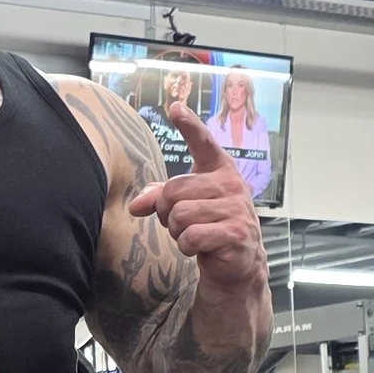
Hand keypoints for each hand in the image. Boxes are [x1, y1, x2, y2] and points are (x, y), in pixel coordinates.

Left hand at [127, 104, 268, 295]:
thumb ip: (159, 197)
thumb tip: (136, 205)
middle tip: (180, 223)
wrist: (237, 264)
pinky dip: (187, 246)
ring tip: (193, 235)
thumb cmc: (208, 227)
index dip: (189, 125)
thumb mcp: (183, 206)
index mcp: (219, 170)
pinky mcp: (236, 233)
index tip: (175, 108)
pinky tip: (200, 248)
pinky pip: (191, 236)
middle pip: (174, 190)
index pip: (203, 143)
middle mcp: (230, 184)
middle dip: (166, 212)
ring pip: (180, 215)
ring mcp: (236, 209)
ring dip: (177, 232)